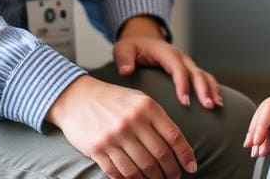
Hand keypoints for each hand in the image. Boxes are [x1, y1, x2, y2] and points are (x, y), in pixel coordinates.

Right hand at [47, 75, 196, 178]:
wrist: (77, 98)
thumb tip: (177, 145)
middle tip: (174, 177)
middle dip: (170, 171)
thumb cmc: (113, 100)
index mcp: (146, 107)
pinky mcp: (98, 149)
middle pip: (159, 155)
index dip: (185, 155)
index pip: (173, 136)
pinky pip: (119, 172)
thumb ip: (157, 119)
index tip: (192, 167)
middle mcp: (132, 121)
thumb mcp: (139, 99)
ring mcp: (114, 136)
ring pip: (140, 168)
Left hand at [114, 16, 222, 109]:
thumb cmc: (132, 47)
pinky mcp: (189, 70)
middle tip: (208, 106)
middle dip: (203, 89)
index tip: (184, 101)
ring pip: (203, 75)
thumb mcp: (124, 49)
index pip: (177, 68)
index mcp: (165, 52)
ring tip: (215, 106)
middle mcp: (180, 57)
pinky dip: (212, 88)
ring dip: (211, 89)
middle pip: (196, 72)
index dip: (182, 84)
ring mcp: (187, 63)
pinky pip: (204, 78)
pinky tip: (217, 102)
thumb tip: (126, 71)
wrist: (142, 39)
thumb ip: (124, 59)